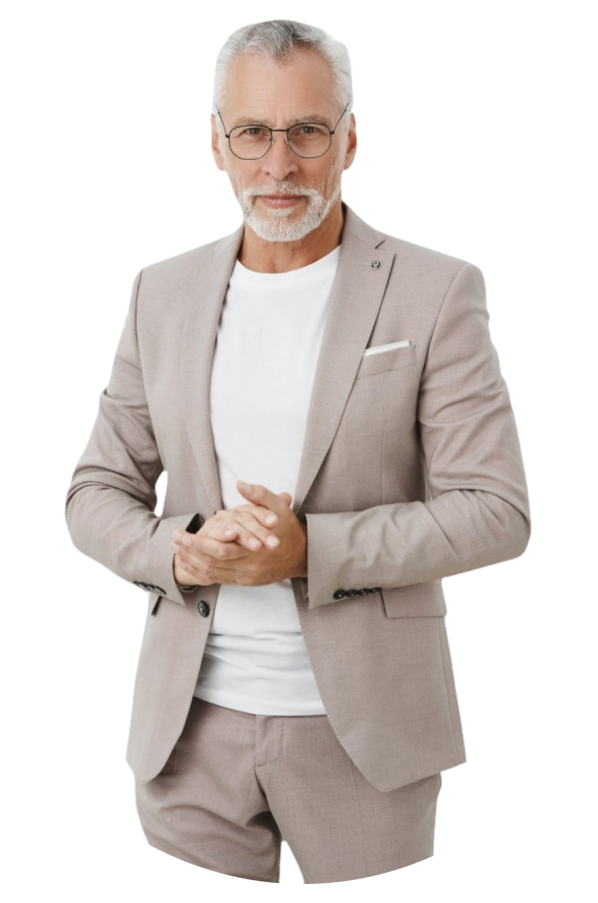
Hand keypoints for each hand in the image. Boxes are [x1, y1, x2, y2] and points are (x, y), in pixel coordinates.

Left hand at [171, 482, 306, 586]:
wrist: (303, 555)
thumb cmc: (288, 529)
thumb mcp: (278, 507)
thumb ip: (259, 494)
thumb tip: (240, 484)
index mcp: (254, 549)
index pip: (218, 549)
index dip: (197, 543)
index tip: (181, 532)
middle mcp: (248, 567)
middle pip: (211, 563)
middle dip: (189, 552)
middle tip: (173, 540)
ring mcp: (246, 577)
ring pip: (213, 573)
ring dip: (192, 562)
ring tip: (175, 550)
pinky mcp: (245, 581)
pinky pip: (218, 579)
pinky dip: (201, 572)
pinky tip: (190, 562)